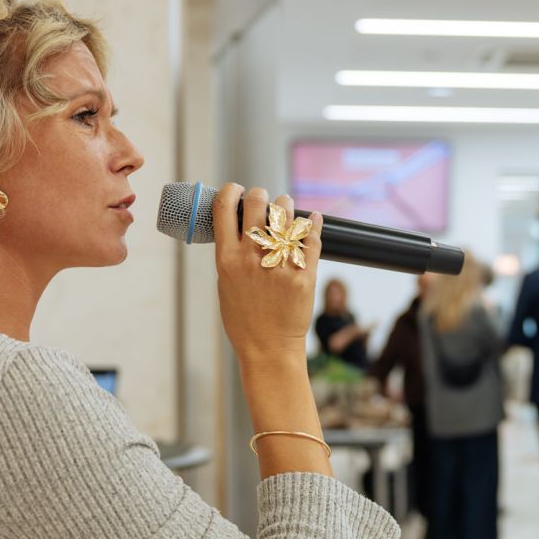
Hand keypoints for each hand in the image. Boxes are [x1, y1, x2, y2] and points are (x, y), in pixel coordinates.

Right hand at [214, 185, 322, 363]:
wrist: (268, 348)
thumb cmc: (243, 320)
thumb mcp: (225, 285)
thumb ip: (231, 256)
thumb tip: (238, 229)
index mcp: (227, 259)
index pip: (224, 208)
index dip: (231, 191)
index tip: (236, 190)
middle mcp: (252, 258)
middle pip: (257, 203)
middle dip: (261, 195)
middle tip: (265, 200)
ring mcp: (279, 265)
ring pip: (286, 215)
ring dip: (286, 206)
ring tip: (286, 209)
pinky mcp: (304, 274)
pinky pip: (312, 238)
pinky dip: (313, 224)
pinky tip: (312, 219)